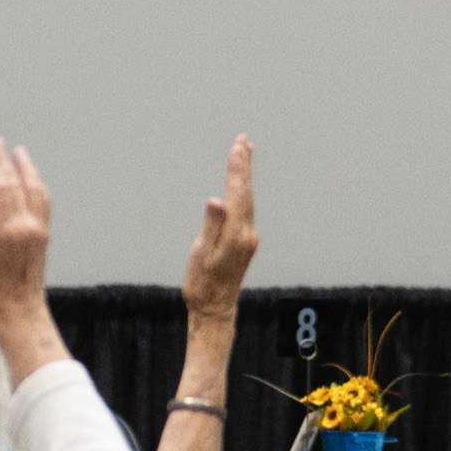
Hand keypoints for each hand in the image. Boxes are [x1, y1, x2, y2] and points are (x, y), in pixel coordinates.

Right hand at [0, 138, 56, 327]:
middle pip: (16, 183)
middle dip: (4, 161)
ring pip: (35, 189)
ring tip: (17, 151)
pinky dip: (36, 184)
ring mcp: (38, 229)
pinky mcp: (44, 234)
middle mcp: (27, 226)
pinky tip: (31, 178)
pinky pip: (43, 201)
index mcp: (6, 231)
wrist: (21, 314)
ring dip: (26, 168)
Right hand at [180, 137, 256, 317]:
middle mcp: (248, 234)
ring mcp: (249, 238)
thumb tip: (216, 201)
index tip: (237, 147)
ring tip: (244, 152)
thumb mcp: (201, 255)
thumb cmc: (203, 285)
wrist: (215, 310)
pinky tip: (241, 183)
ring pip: (248, 198)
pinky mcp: (245, 241)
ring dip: (245, 175)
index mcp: (236, 235)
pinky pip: (246, 207)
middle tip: (244, 140)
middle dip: (244, 165)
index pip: (238, 194)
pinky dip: (244, 190)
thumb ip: (210, 226)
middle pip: (246, 192)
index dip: (237, 169)